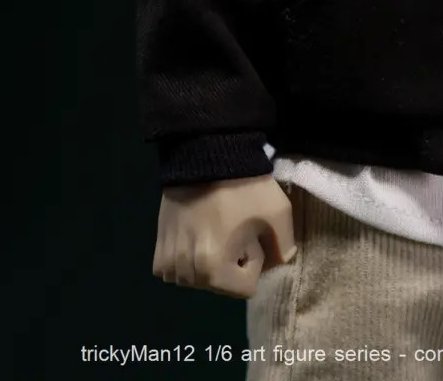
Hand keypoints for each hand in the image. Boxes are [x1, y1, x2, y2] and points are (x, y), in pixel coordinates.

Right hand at [153, 175, 296, 298]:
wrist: (205, 154)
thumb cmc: (243, 187)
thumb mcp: (278, 213)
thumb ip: (285, 247)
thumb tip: (279, 262)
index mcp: (213, 270)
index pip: (245, 288)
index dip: (254, 261)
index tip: (249, 233)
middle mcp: (186, 272)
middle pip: (220, 286)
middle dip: (231, 263)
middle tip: (232, 229)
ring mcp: (168, 261)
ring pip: (197, 280)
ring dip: (208, 262)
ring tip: (215, 229)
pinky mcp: (157, 247)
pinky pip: (174, 270)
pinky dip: (186, 259)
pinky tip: (197, 234)